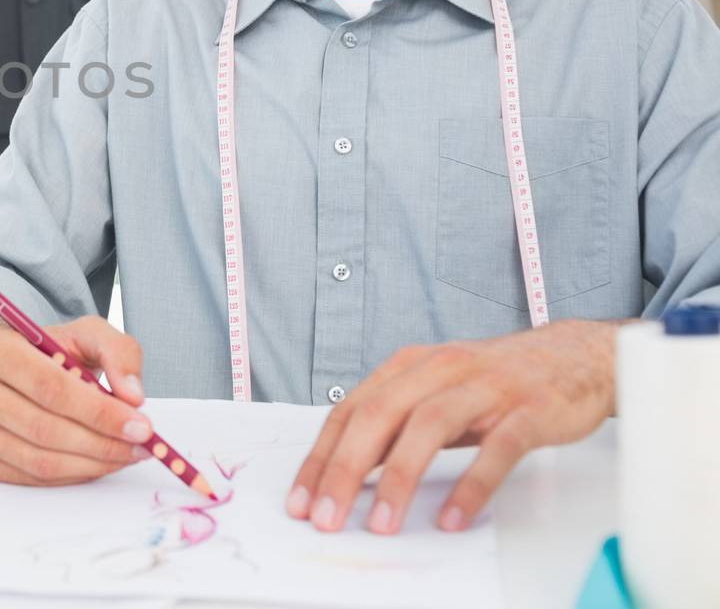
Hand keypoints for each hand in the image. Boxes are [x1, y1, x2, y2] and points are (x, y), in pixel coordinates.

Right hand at [0, 314, 153, 485]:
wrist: (7, 368)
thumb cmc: (48, 350)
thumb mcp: (86, 334)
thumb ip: (118, 352)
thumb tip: (133, 397)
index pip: (50, 387)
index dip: (99, 412)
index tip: (141, 425)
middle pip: (44, 428)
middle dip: (101, 443)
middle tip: (140, 446)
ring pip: (38, 460)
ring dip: (91, 464)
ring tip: (126, 455)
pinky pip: (32, 478)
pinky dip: (72, 475)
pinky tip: (97, 462)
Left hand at [286, 319, 622, 534]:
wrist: (578, 355)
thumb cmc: (497, 381)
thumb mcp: (437, 393)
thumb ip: (397, 424)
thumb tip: (347, 470)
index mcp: (410, 365)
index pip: (350, 411)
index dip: (320, 456)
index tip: (301, 500)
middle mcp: (441, 368)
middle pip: (379, 415)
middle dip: (345, 469)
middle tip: (327, 516)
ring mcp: (486, 387)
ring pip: (429, 426)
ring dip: (399, 477)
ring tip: (382, 523)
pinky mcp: (529, 410)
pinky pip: (496, 449)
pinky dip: (471, 485)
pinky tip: (451, 517)